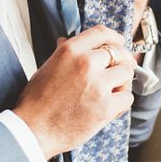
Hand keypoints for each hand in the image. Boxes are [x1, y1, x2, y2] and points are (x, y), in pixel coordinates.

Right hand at [12, 25, 134, 158]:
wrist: (33, 128)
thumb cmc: (36, 100)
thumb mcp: (47, 67)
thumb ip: (62, 52)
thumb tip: (66, 40)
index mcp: (70, 50)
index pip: (101, 32)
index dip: (114, 36)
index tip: (118, 42)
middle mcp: (86, 63)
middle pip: (118, 52)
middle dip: (121, 60)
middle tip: (118, 70)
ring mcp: (98, 85)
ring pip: (126, 73)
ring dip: (122, 81)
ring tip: (112, 89)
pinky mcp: (106, 107)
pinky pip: (127, 97)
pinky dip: (121, 101)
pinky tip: (111, 105)